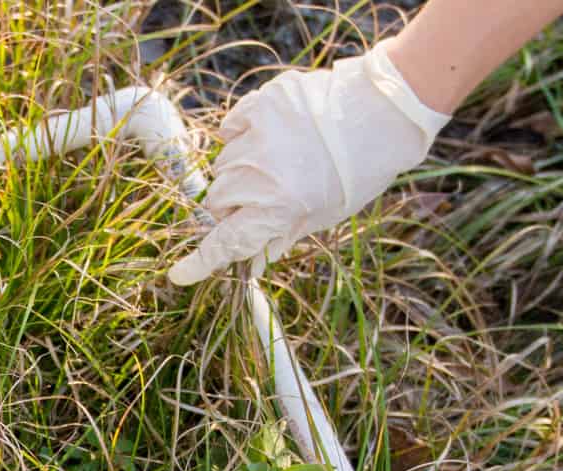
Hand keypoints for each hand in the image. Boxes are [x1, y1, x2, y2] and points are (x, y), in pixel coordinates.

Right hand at [168, 39, 451, 285]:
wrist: (383, 112)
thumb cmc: (361, 170)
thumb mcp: (326, 214)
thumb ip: (284, 235)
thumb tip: (254, 260)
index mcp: (277, 210)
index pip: (224, 244)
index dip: (200, 263)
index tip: (180, 274)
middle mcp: (258, 176)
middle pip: (218, 201)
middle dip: (233, 207)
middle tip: (262, 201)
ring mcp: (255, 137)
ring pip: (223, 165)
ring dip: (240, 171)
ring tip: (278, 162)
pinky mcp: (258, 105)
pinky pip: (231, 127)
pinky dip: (241, 135)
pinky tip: (268, 136)